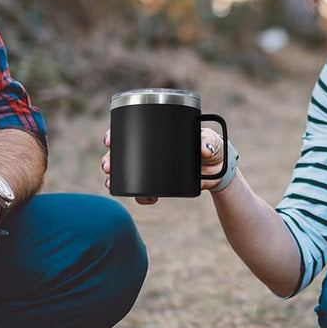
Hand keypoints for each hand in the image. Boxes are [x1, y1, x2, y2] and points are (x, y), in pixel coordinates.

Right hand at [101, 128, 225, 200]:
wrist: (219, 171)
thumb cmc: (212, 148)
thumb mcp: (211, 141)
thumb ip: (209, 141)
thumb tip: (203, 149)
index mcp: (157, 132)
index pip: (129, 129)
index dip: (114, 133)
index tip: (109, 138)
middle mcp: (150, 150)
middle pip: (120, 153)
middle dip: (109, 159)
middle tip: (107, 166)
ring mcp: (152, 169)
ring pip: (125, 173)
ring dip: (114, 179)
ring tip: (112, 183)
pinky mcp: (159, 185)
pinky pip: (142, 191)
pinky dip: (139, 196)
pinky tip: (144, 198)